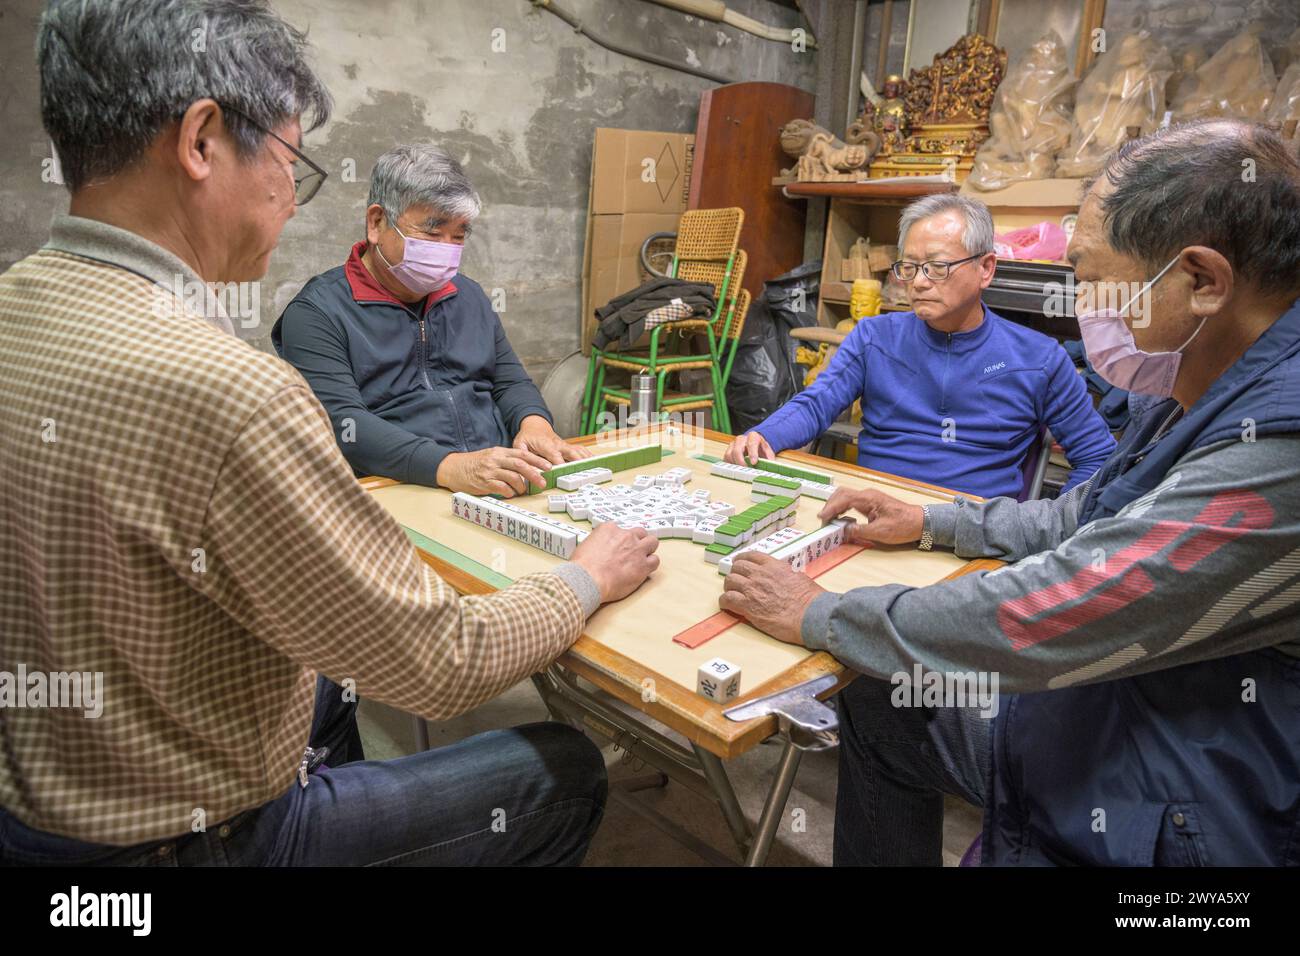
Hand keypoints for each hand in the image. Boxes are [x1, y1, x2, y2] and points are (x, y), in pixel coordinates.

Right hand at [436, 446, 551, 496]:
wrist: (453, 467)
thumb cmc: (475, 464)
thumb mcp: (492, 456)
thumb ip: (507, 461)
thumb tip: (527, 470)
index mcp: (499, 452)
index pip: (522, 454)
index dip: (537, 460)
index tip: (548, 467)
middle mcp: (496, 460)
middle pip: (520, 465)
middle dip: (534, 474)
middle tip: (543, 483)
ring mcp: (489, 471)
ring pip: (512, 477)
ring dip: (521, 486)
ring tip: (522, 491)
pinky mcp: (483, 482)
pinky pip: (501, 488)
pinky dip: (509, 492)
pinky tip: (510, 494)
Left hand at [513, 415, 589, 465]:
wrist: (535, 426)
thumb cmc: (527, 437)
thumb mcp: (519, 444)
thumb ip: (522, 453)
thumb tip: (525, 465)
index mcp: (545, 444)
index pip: (553, 453)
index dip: (558, 460)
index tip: (561, 468)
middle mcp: (558, 444)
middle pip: (569, 452)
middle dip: (576, 460)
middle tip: (582, 469)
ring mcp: (565, 445)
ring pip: (577, 451)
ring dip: (585, 458)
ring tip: (594, 466)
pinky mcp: (569, 447)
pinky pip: (580, 450)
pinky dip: (588, 455)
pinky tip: (594, 462)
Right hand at [571, 523, 659, 602]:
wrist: (588, 580)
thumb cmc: (582, 567)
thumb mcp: (584, 546)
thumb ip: (596, 544)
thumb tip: (596, 550)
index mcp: (609, 529)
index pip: (621, 529)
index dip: (620, 540)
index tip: (618, 547)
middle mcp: (625, 536)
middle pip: (640, 533)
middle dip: (638, 541)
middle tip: (633, 552)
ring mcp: (636, 549)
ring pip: (652, 542)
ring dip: (648, 550)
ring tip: (642, 559)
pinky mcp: (643, 565)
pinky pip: (655, 561)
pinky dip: (651, 565)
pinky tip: (644, 570)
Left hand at [719, 553, 824, 644]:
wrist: (809, 615)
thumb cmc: (810, 600)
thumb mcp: (798, 577)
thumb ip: (785, 575)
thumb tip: (783, 578)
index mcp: (773, 566)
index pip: (751, 556)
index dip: (742, 559)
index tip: (739, 563)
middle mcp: (760, 574)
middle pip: (737, 567)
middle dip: (735, 573)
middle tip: (736, 581)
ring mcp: (752, 589)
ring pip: (729, 581)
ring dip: (729, 587)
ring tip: (731, 593)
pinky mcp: (747, 606)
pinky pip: (727, 599)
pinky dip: (725, 602)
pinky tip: (727, 605)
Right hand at [724, 431, 773, 464]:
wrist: (755, 445)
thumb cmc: (761, 449)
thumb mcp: (768, 452)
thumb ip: (769, 459)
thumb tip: (772, 467)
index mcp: (753, 437)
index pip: (751, 443)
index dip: (752, 454)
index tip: (754, 463)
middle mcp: (741, 439)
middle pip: (737, 449)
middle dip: (740, 461)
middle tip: (745, 469)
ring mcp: (733, 444)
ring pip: (729, 454)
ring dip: (734, 464)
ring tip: (741, 471)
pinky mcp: (728, 450)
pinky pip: (726, 458)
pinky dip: (730, 465)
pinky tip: (736, 469)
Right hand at [818, 488, 923, 545]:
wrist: (920, 522)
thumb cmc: (902, 526)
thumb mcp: (880, 532)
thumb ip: (859, 531)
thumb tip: (842, 531)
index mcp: (869, 499)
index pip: (843, 499)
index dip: (830, 508)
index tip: (822, 518)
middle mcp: (867, 495)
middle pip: (841, 494)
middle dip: (830, 505)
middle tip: (823, 520)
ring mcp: (869, 497)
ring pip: (846, 496)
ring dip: (835, 506)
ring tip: (829, 519)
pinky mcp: (871, 502)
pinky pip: (852, 501)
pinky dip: (843, 507)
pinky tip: (841, 517)